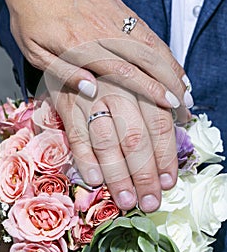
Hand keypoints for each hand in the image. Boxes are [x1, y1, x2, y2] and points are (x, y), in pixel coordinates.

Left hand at [0, 0, 192, 109]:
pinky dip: (162, 46)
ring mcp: (113, 16)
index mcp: (81, 46)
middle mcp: (103, 30)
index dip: (150, 89)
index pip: (124, 71)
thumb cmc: (31, 18)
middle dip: (170, 81)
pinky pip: (145, 29)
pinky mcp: (118, 6)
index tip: (169, 102)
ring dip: (171, 65)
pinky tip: (170, 60)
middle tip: (185, 101)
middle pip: (145, 58)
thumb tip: (92, 90)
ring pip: (151, 43)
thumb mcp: (36, 53)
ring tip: (185, 84)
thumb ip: (64, 73)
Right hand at [47, 76, 189, 211]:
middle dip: (144, 174)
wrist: (75, 49)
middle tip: (149, 201)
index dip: (165, 156)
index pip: (160, 124)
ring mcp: (90, 97)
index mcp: (141, 82)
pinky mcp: (66, 104)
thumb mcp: (140, 74)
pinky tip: (95, 180)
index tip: (168, 183)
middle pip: (135, 137)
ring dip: (118, 174)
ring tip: (127, 200)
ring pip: (107, 140)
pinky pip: (77, 135)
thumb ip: (159, 97)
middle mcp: (118, 89)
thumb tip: (186, 116)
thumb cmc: (114, 70)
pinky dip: (85, 158)